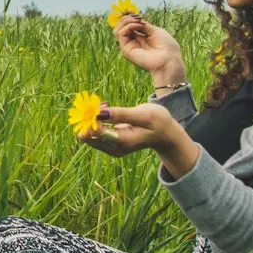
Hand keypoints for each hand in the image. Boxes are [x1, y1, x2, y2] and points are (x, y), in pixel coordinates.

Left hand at [79, 102, 199, 177]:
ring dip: (92, 118)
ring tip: (106, 105)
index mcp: (122, 141)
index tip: (103, 104)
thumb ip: (122, 114)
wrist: (165, 134)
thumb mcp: (144, 115)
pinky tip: (107, 110)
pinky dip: (96, 120)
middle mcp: (114, 148)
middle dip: (90, 117)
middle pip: (87, 136)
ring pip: (87, 134)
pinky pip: (94, 133)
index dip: (93, 116)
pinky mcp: (110, 143)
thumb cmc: (158, 121)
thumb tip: (100, 113)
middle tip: (103, 104)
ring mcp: (111, 148)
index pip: (94, 132)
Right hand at [112, 14, 185, 88]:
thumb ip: (143, 26)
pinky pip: (120, 34)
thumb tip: (134, 19)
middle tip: (137, 17)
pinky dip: (128, 26)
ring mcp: (129, 47)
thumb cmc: (167, 47)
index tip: (139, 15)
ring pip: (117, 30)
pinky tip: (138, 26)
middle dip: (127, 18)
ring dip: (126, 21)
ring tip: (137, 21)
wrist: (169, 60)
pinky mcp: (126, 50)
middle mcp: (133, 43)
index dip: (131, 18)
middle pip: (120, 27)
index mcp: (140, 39)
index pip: (128, 26)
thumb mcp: (155, 31)